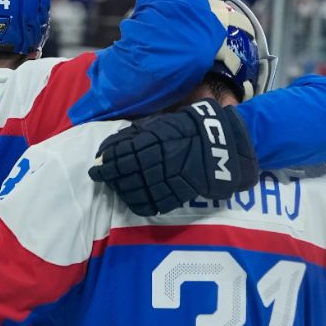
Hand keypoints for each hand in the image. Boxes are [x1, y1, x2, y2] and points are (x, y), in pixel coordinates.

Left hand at [89, 101, 256, 216]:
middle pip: (129, 172)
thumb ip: (141, 132)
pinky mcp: (185, 191)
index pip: (125, 152)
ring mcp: (174, 177)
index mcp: (158, 139)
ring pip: (141, 188)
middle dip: (112, 176)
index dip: (108, 160)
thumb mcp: (166, 122)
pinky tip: (134, 202)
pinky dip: (144, 204)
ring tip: (115, 189)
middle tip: (98, 177)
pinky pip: (160, 201)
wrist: (229, 143)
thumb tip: (114, 144)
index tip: (96, 163)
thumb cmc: (195, 128)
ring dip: (124, 190)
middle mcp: (163, 159)